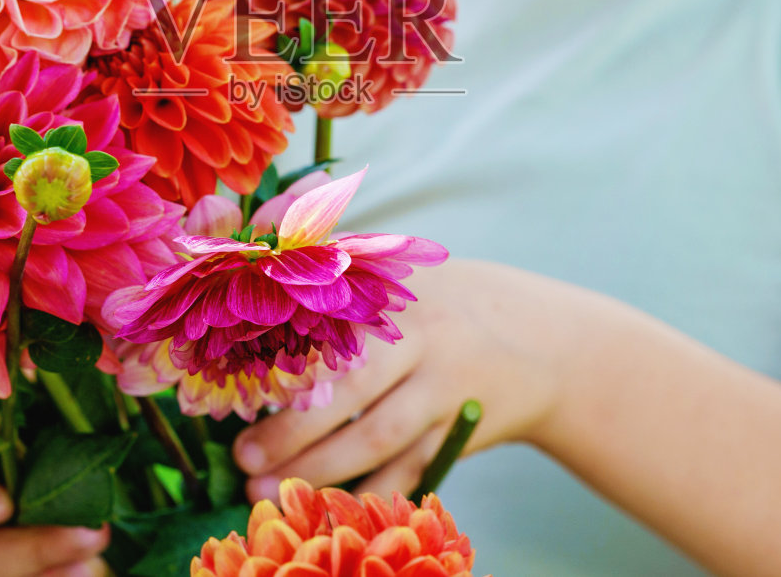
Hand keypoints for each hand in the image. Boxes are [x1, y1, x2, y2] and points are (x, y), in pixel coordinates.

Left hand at [232, 258, 575, 500]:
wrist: (543, 342)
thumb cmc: (443, 306)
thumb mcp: (403, 277)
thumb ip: (341, 274)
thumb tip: (254, 267)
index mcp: (396, 296)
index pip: (331, 330)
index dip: (284, 363)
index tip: (236, 394)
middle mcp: (423, 340)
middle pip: (353, 388)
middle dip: (294, 429)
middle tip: (243, 459)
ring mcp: (445, 391)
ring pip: (379, 438)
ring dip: (322, 472)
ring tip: (267, 495)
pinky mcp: (459, 433)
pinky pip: (410, 472)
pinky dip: (370, 496)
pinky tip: (327, 514)